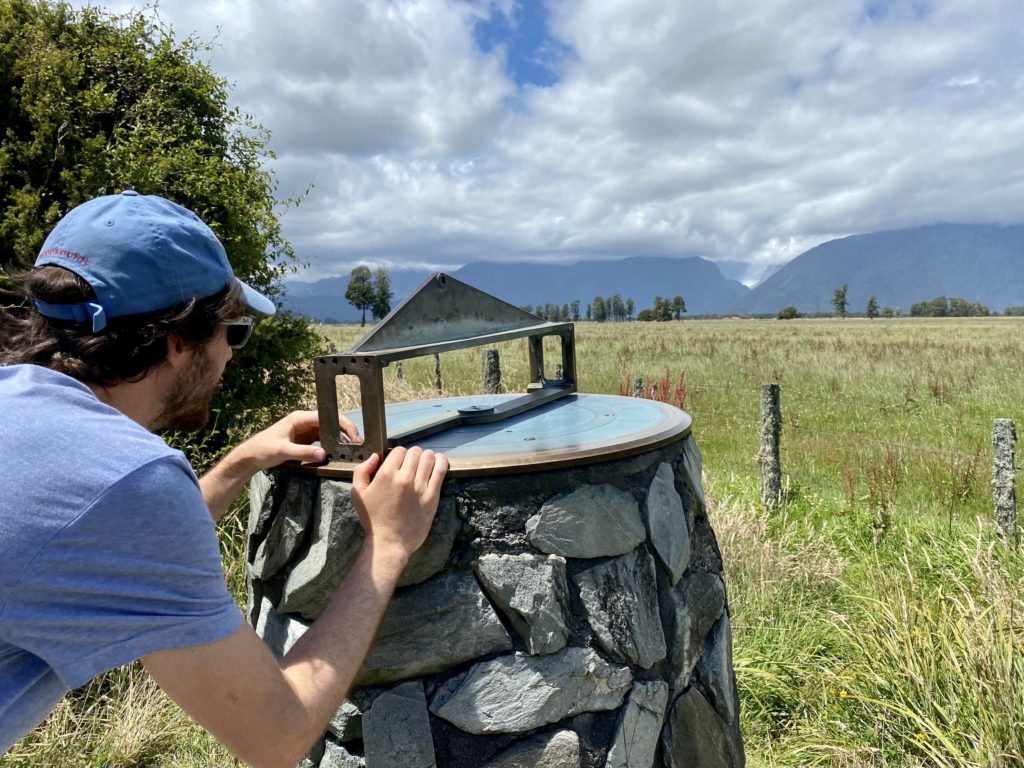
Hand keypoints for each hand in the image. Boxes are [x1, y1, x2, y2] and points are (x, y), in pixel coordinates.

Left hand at [239, 410, 360, 470]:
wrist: (250, 457)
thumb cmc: (263, 449)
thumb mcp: (283, 451)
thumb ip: (303, 452)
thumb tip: (324, 453)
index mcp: (301, 418)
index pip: (328, 417)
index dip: (343, 425)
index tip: (354, 436)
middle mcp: (305, 422)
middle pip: (331, 423)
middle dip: (346, 432)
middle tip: (358, 444)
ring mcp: (306, 431)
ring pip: (329, 432)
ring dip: (340, 440)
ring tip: (353, 449)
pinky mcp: (305, 441)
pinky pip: (323, 441)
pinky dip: (332, 446)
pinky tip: (340, 453)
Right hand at [351, 447, 448, 558]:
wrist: (389, 542)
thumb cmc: (372, 519)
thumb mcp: (357, 494)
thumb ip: (362, 471)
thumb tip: (375, 456)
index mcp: (386, 475)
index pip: (399, 451)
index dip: (399, 455)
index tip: (399, 463)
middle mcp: (404, 477)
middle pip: (415, 452)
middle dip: (413, 455)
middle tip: (412, 464)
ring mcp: (420, 486)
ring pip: (429, 458)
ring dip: (427, 457)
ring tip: (424, 463)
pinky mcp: (433, 495)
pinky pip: (441, 470)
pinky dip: (441, 461)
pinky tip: (439, 461)